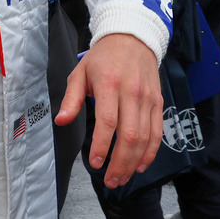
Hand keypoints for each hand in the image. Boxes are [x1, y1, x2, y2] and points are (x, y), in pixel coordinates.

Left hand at [58, 33, 161, 188]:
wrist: (132, 38)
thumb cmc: (103, 57)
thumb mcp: (80, 72)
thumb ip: (71, 99)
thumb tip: (61, 121)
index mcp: (109, 84)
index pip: (108, 121)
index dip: (102, 145)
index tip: (95, 163)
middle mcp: (131, 92)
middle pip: (129, 135)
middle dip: (120, 162)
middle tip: (110, 180)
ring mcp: (147, 98)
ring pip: (144, 137)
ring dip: (134, 162)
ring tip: (122, 177)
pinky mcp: (158, 102)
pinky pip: (157, 132)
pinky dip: (150, 152)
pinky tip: (140, 165)